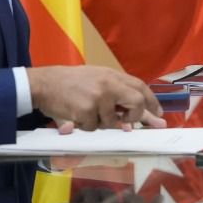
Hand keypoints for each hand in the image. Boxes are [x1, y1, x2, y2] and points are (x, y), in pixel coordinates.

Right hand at [27, 65, 162, 130]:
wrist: (44, 83)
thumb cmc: (70, 82)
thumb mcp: (96, 80)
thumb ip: (117, 95)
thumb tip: (136, 121)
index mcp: (112, 75)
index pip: (141, 86)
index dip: (152, 102)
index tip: (159, 115)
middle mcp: (109, 84)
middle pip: (137, 102)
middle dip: (135, 116)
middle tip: (126, 122)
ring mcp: (98, 97)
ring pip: (112, 122)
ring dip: (100, 123)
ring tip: (85, 110)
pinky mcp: (86, 110)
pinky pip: (93, 127)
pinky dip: (85, 127)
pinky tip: (75, 115)